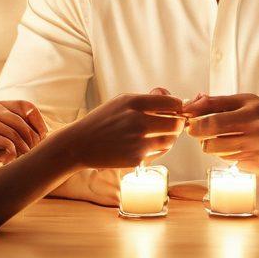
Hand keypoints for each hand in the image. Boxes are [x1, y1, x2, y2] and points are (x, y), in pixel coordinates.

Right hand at [0, 100, 46, 178]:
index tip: (43, 136)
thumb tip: (46, 132)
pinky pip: (5, 141)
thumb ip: (22, 128)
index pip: (26, 105)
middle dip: (31, 138)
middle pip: (21, 121)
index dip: (38, 120)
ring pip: (13, 132)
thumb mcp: (8, 134)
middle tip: (33, 152)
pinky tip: (10, 159)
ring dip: (23, 148)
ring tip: (23, 157)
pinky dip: (12, 152)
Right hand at [65, 90, 184, 169]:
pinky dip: (155, 150)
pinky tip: (143, 146)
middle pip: (176, 124)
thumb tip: (172, 99)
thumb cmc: (102, 120)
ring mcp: (139, 141)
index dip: (177, 107)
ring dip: (168, 138)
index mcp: (135, 103)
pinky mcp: (137, 158)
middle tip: (170, 125)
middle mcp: (139, 121)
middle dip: (176, 124)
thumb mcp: (121, 101)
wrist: (81, 144)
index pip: (173, 103)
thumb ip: (147, 99)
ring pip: (170, 140)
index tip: (175, 111)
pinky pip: (158, 153)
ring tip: (156, 135)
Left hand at [182, 93, 258, 178]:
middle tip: (195, 131)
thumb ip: (218, 102)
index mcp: (252, 110)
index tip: (186, 119)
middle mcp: (257, 129)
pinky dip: (230, 157)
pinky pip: (232, 163)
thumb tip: (190, 102)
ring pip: (219, 152)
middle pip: (211, 137)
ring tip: (222, 140)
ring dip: (214, 147)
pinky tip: (240, 151)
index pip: (212, 116)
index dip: (194, 120)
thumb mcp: (247, 103)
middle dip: (198, 134)